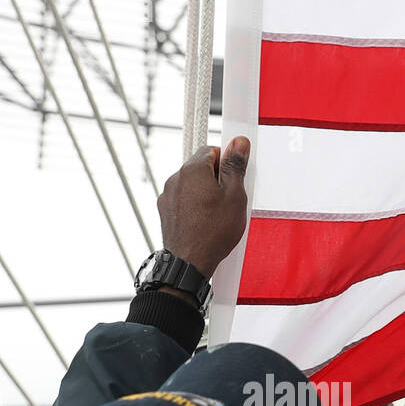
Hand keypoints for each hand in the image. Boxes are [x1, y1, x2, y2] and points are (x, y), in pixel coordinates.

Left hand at [157, 138, 250, 279]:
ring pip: (191, 184)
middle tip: (228, 199)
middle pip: (200, 167)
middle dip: (215, 178)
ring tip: (216, 214)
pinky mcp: (165, 210)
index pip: (212, 149)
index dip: (226, 163)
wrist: (189, 262)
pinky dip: (193, 206)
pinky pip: (182, 199)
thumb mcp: (234, 196)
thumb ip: (235, 166)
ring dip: (204, 193)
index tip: (234, 177)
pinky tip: (204, 222)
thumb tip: (239, 142)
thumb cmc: (213, 233)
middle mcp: (176, 178)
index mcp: (193, 169)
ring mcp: (168, 195)